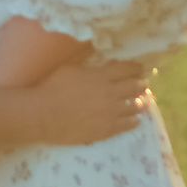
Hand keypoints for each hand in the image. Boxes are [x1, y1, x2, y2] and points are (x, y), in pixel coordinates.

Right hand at [34, 54, 152, 144]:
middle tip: (143, 85)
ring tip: (142, 102)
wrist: (42, 115)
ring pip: (134, 107)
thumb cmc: (52, 88)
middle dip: (141, 84)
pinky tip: (135, 120)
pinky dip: (133, 121)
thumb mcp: (70, 67)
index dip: (136, 68)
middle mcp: (110, 94)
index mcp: (101, 76)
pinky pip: (126, 125)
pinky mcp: (106, 130)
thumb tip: (99, 57)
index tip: (140, 68)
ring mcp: (110, 113)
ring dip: (139, 103)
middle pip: (134, 87)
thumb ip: (89, 64)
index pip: (127, 69)